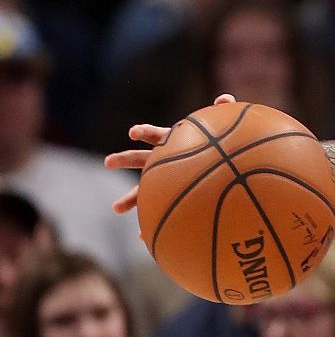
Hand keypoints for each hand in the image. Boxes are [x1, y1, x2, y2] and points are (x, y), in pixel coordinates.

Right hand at [105, 93, 235, 214]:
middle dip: (123, 159)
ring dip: (130, 198)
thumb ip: (223, 114)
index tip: (134, 132)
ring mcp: (164, 181)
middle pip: (140, 159)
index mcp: (173, 144)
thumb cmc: (221, 147)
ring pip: (142, 190)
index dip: (145, 132)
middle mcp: (163, 161)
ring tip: (115, 208)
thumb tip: (226, 99)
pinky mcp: (170, 198)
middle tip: (108, 162)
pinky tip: (146, 237)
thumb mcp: (221, 131)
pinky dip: (151, 223)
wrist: (224, 166)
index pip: (156, 134)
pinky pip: (159, 212)